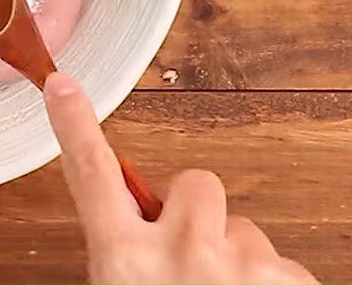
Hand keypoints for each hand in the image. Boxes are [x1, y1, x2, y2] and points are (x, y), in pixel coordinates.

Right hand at [44, 73, 316, 284]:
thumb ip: (126, 256)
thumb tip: (136, 219)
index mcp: (124, 262)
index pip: (89, 175)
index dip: (73, 124)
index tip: (62, 85)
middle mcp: (179, 255)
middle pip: (195, 185)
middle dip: (199, 215)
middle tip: (194, 262)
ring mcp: (237, 267)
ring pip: (246, 229)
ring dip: (241, 261)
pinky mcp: (289, 282)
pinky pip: (285, 264)